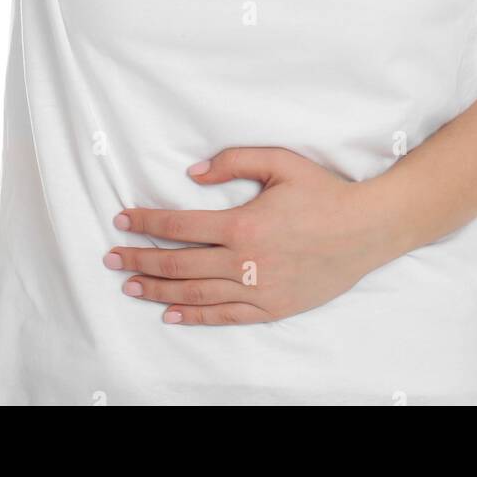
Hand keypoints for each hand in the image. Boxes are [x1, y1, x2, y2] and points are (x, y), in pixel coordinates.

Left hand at [101, 147, 399, 324]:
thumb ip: (234, 161)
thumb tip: (193, 173)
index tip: (122, 221)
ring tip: (130, 285)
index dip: (147, 224)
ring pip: (196, 294)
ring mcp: (259, 289)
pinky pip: (225, 315)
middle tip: (111, 258)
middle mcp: (246, 262)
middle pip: (180, 264)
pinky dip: (194, 316)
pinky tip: (170, 313)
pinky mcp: (272, 308)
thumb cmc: (323, 191)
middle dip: (141, 260)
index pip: (181, 227)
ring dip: (158, 290)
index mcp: (244, 224)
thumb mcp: (281, 162)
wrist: (366, 229)